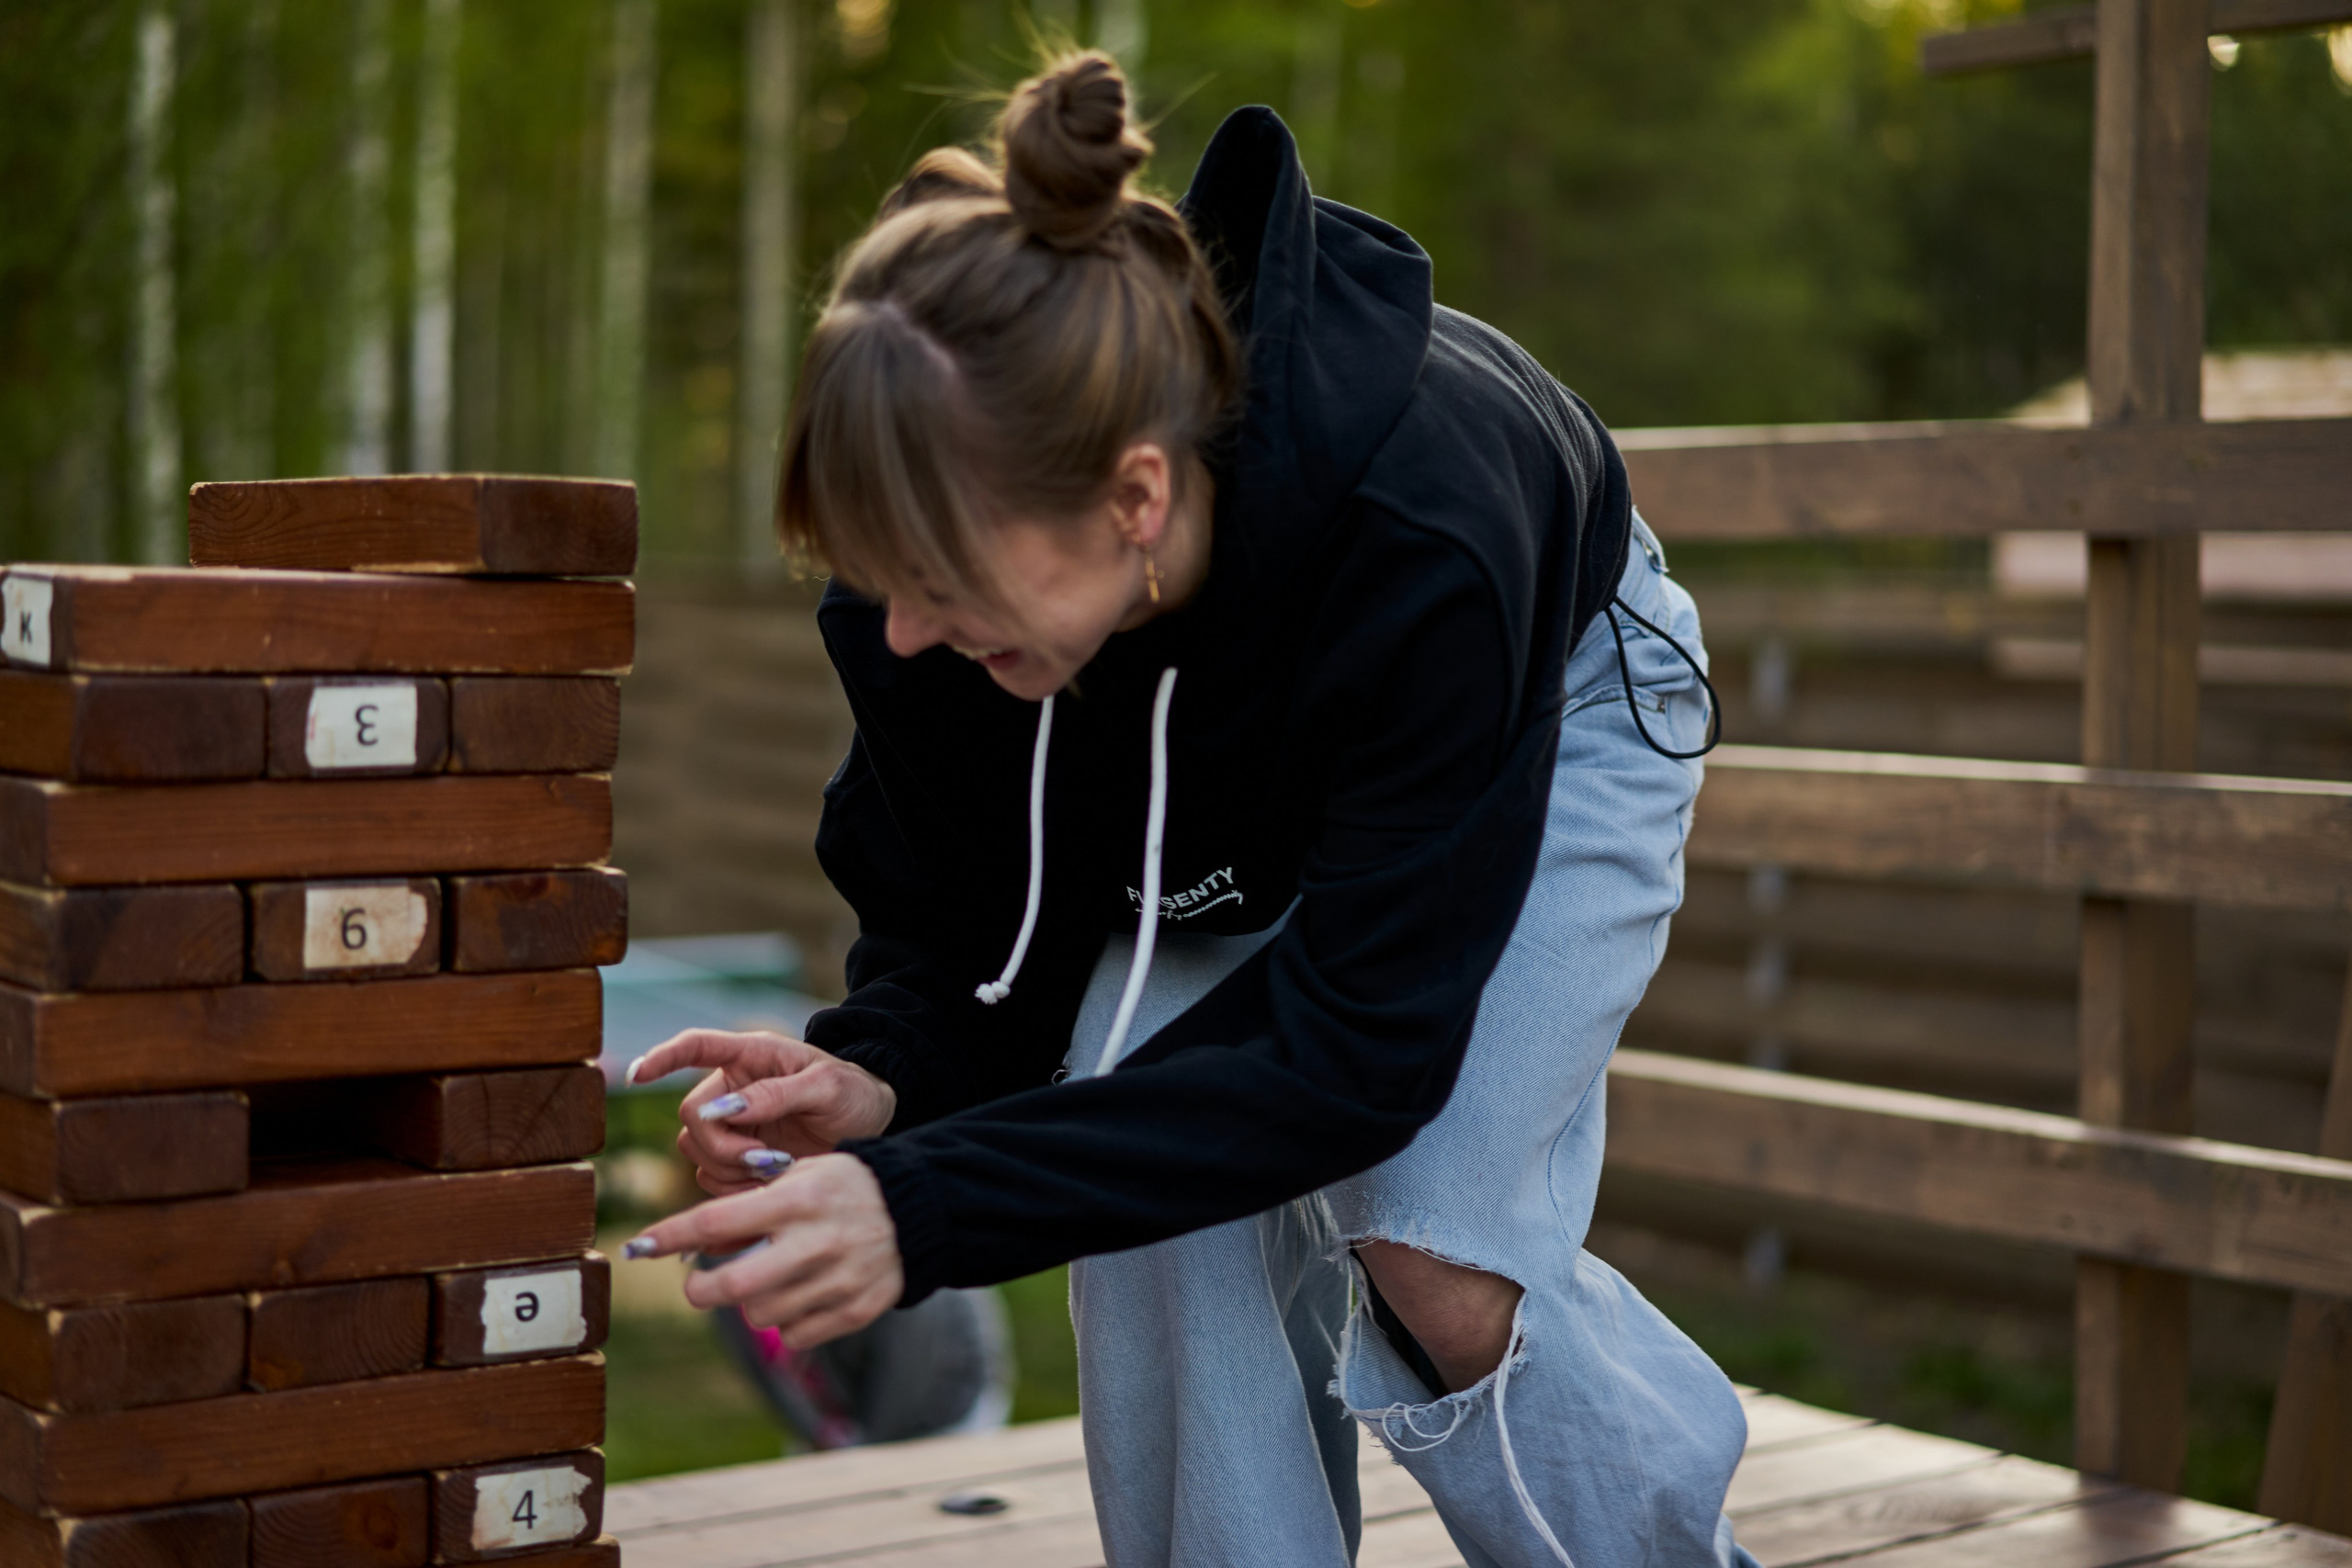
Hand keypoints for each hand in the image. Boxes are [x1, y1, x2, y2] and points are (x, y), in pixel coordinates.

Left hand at [623, 1153, 903, 1348]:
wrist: (921, 1209)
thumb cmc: (846, 1187)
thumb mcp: (802, 1176)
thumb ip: (753, 1206)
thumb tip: (696, 1242)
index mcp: (798, 1199)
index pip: (716, 1222)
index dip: (669, 1236)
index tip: (638, 1247)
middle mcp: (816, 1241)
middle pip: (734, 1285)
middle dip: (702, 1290)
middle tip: (697, 1286)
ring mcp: (838, 1280)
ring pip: (762, 1314)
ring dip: (751, 1302)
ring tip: (770, 1279)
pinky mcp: (856, 1311)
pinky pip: (795, 1334)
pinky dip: (787, 1322)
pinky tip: (802, 1295)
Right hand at [627, 1030, 896, 1196]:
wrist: (870, 1126)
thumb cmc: (853, 1092)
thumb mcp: (827, 1087)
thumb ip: (775, 1094)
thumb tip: (721, 1110)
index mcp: (751, 1055)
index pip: (695, 1046)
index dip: (662, 1058)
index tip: (637, 1076)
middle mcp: (731, 1088)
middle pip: (692, 1118)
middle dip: (725, 1146)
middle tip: (770, 1159)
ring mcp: (731, 1124)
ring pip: (695, 1152)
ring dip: (730, 1170)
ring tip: (777, 1169)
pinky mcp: (736, 1157)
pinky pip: (709, 1178)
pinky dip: (733, 1189)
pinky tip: (767, 1186)